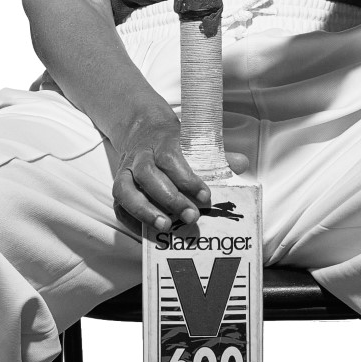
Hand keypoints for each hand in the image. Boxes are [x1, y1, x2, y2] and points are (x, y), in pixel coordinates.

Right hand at [112, 104, 248, 234]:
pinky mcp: (119, 187)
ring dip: (145, 211)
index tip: (205, 196)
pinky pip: (119, 205)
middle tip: (192, 217)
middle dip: (170, 199)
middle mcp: (140, 157)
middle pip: (148, 175)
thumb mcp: (195, 142)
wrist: (143, 130)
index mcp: (162, 142)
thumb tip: (241, 164)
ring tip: (165, 226)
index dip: (187, 179)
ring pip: (125, 190)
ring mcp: (125, 172)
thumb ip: (219, 155)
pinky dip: (132, 220)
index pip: (171, 158)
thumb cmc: (175, 143)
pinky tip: (150, 232)